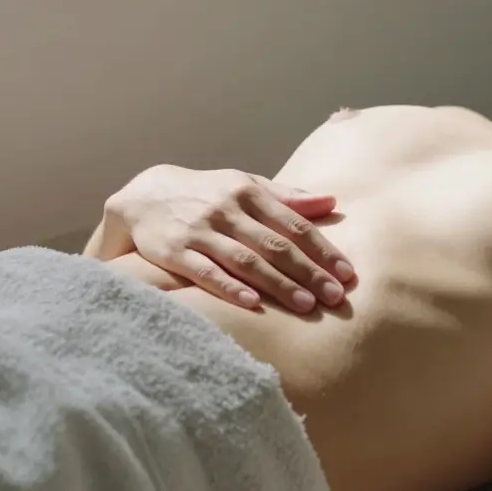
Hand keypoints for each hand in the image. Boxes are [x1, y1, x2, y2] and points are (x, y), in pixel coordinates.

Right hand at [101, 165, 354, 312]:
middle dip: (308, 272)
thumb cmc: (207, 194)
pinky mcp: (174, 251)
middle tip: (335, 297)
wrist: (144, 194)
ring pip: (245, 260)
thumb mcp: (244, 185)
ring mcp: (200, 230)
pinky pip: (205, 272)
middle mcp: (227, 210)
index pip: (294, 224)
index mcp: (248, 192)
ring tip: (306, 306)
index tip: (347, 273)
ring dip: (278, 284)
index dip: (322, 250)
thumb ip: (286, 197)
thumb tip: (331, 202)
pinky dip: (229, 288)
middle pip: (275, 245)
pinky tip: (252, 304)